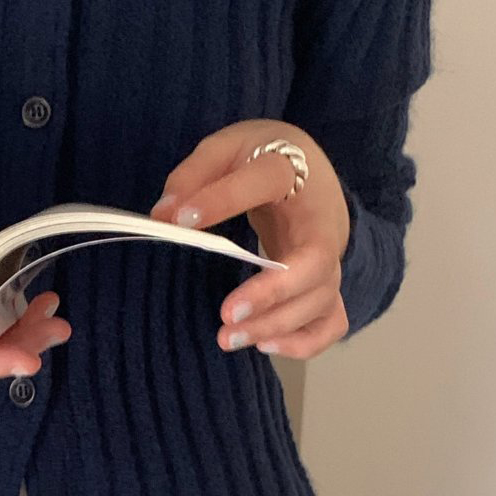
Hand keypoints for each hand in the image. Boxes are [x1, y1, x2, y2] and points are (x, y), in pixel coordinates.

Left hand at [149, 118, 351, 359]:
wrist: (304, 167)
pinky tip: (264, 346)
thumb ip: (193, 177)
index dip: (223, 200)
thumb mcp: (224, 149)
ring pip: (323, 298)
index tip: (181, 219)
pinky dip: (304, 342)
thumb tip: (164, 215)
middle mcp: (321, 219)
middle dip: (272, 293)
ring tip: (228, 338)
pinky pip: (331, 322)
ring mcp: (330, 256)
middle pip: (315, 261)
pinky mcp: (327, 283)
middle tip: (225, 315)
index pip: (264, 180)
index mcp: (291, 170)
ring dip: (278, 325)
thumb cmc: (258, 158)